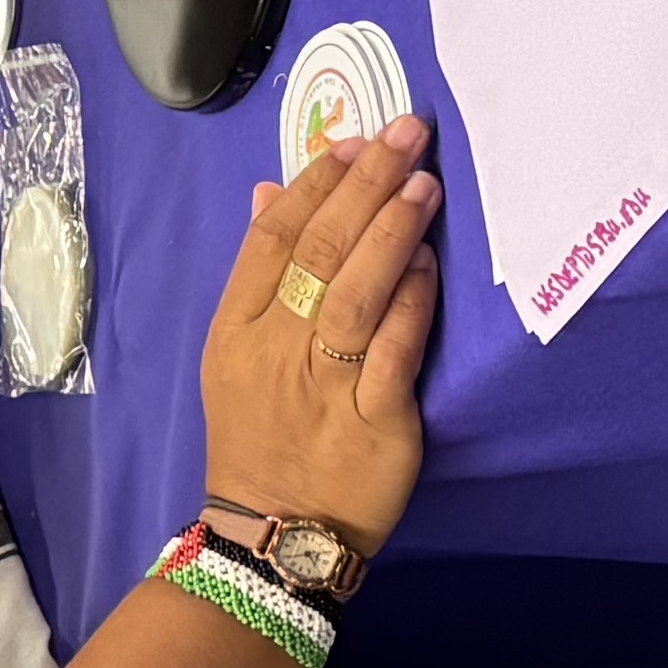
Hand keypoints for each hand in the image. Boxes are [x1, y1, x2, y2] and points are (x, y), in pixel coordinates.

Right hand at [196, 118, 441, 548]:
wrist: (274, 533)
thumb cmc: (262, 438)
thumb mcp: (236, 354)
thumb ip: (258, 273)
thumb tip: (269, 190)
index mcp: (238, 328)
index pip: (273, 237)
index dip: (314, 182)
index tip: (352, 141)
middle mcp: (276, 349)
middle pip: (318, 251)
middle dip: (365, 184)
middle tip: (406, 134)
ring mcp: (323, 385)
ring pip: (355, 292)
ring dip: (393, 231)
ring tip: (424, 184)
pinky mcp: (373, 419)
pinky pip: (392, 349)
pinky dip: (412, 302)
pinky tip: (431, 264)